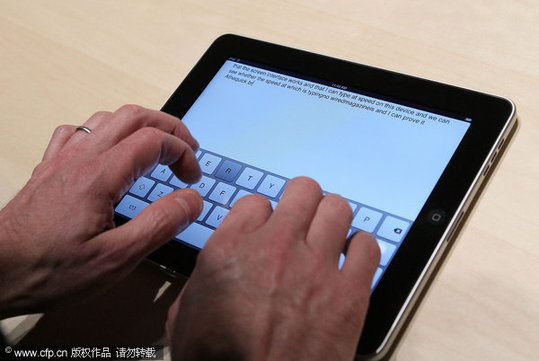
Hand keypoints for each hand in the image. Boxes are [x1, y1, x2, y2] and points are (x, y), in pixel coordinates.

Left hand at [0, 105, 201, 317]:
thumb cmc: (49, 270)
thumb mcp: (116, 258)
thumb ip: (160, 224)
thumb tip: (191, 200)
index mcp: (99, 176)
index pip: (154, 140)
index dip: (183, 153)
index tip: (192, 178)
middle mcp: (80, 158)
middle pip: (134, 116)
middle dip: (169, 128)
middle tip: (187, 149)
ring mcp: (62, 159)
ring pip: (108, 118)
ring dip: (140, 126)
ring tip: (156, 148)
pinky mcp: (49, 168)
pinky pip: (78, 131)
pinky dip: (105, 132)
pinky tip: (109, 152)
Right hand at [167, 177, 379, 360]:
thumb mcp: (185, 316)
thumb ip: (204, 277)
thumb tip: (217, 267)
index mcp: (231, 248)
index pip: (255, 201)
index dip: (261, 214)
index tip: (265, 227)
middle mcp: (275, 247)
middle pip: (302, 190)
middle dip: (301, 199)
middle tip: (301, 216)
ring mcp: (316, 267)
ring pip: (337, 208)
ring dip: (332, 217)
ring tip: (328, 233)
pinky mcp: (349, 294)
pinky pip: (367, 247)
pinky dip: (360, 247)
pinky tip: (351, 259)